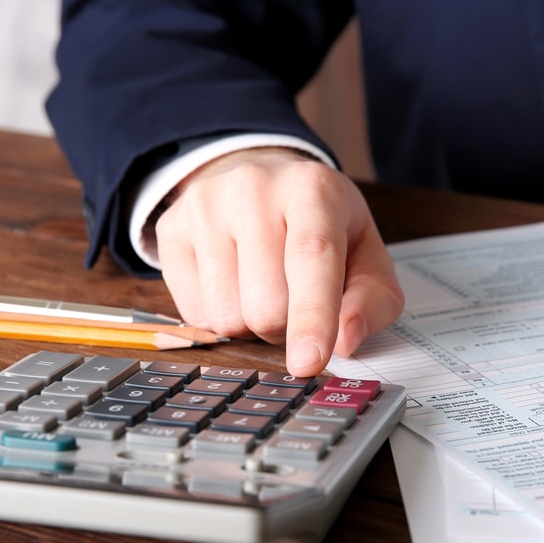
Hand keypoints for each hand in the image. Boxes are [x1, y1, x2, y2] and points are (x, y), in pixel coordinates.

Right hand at [155, 147, 403, 376]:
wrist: (261, 180)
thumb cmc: (320, 226)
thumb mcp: (364, 254)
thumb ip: (372, 300)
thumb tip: (345, 341)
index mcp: (313, 189)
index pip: (311, 256)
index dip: (312, 315)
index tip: (308, 362)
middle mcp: (253, 188)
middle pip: (265, 304)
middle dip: (286, 326)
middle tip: (294, 299)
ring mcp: (204, 206)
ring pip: (227, 315)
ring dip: (252, 325)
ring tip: (263, 288)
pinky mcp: (171, 229)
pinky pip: (195, 313)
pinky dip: (220, 317)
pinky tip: (232, 283)